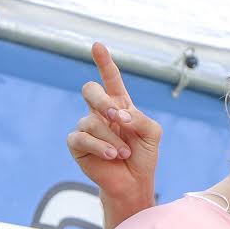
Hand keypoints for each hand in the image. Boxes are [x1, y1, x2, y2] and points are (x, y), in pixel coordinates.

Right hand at [66, 42, 161, 224]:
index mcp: (120, 105)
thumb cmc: (143, 157)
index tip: (97, 45)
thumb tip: (119, 115)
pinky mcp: (77, 143)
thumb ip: (141, 119)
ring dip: (112, 138)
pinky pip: (82, 137)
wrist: (134, 182)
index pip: (111, 79)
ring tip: (123, 153)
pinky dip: (100, 146)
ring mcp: (87, 126)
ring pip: (91, 120)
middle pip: (90, 90)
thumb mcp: (152, 135)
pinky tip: (112, 155)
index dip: (104, 62)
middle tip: (117, 117)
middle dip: (102, 101)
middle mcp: (100, 112)